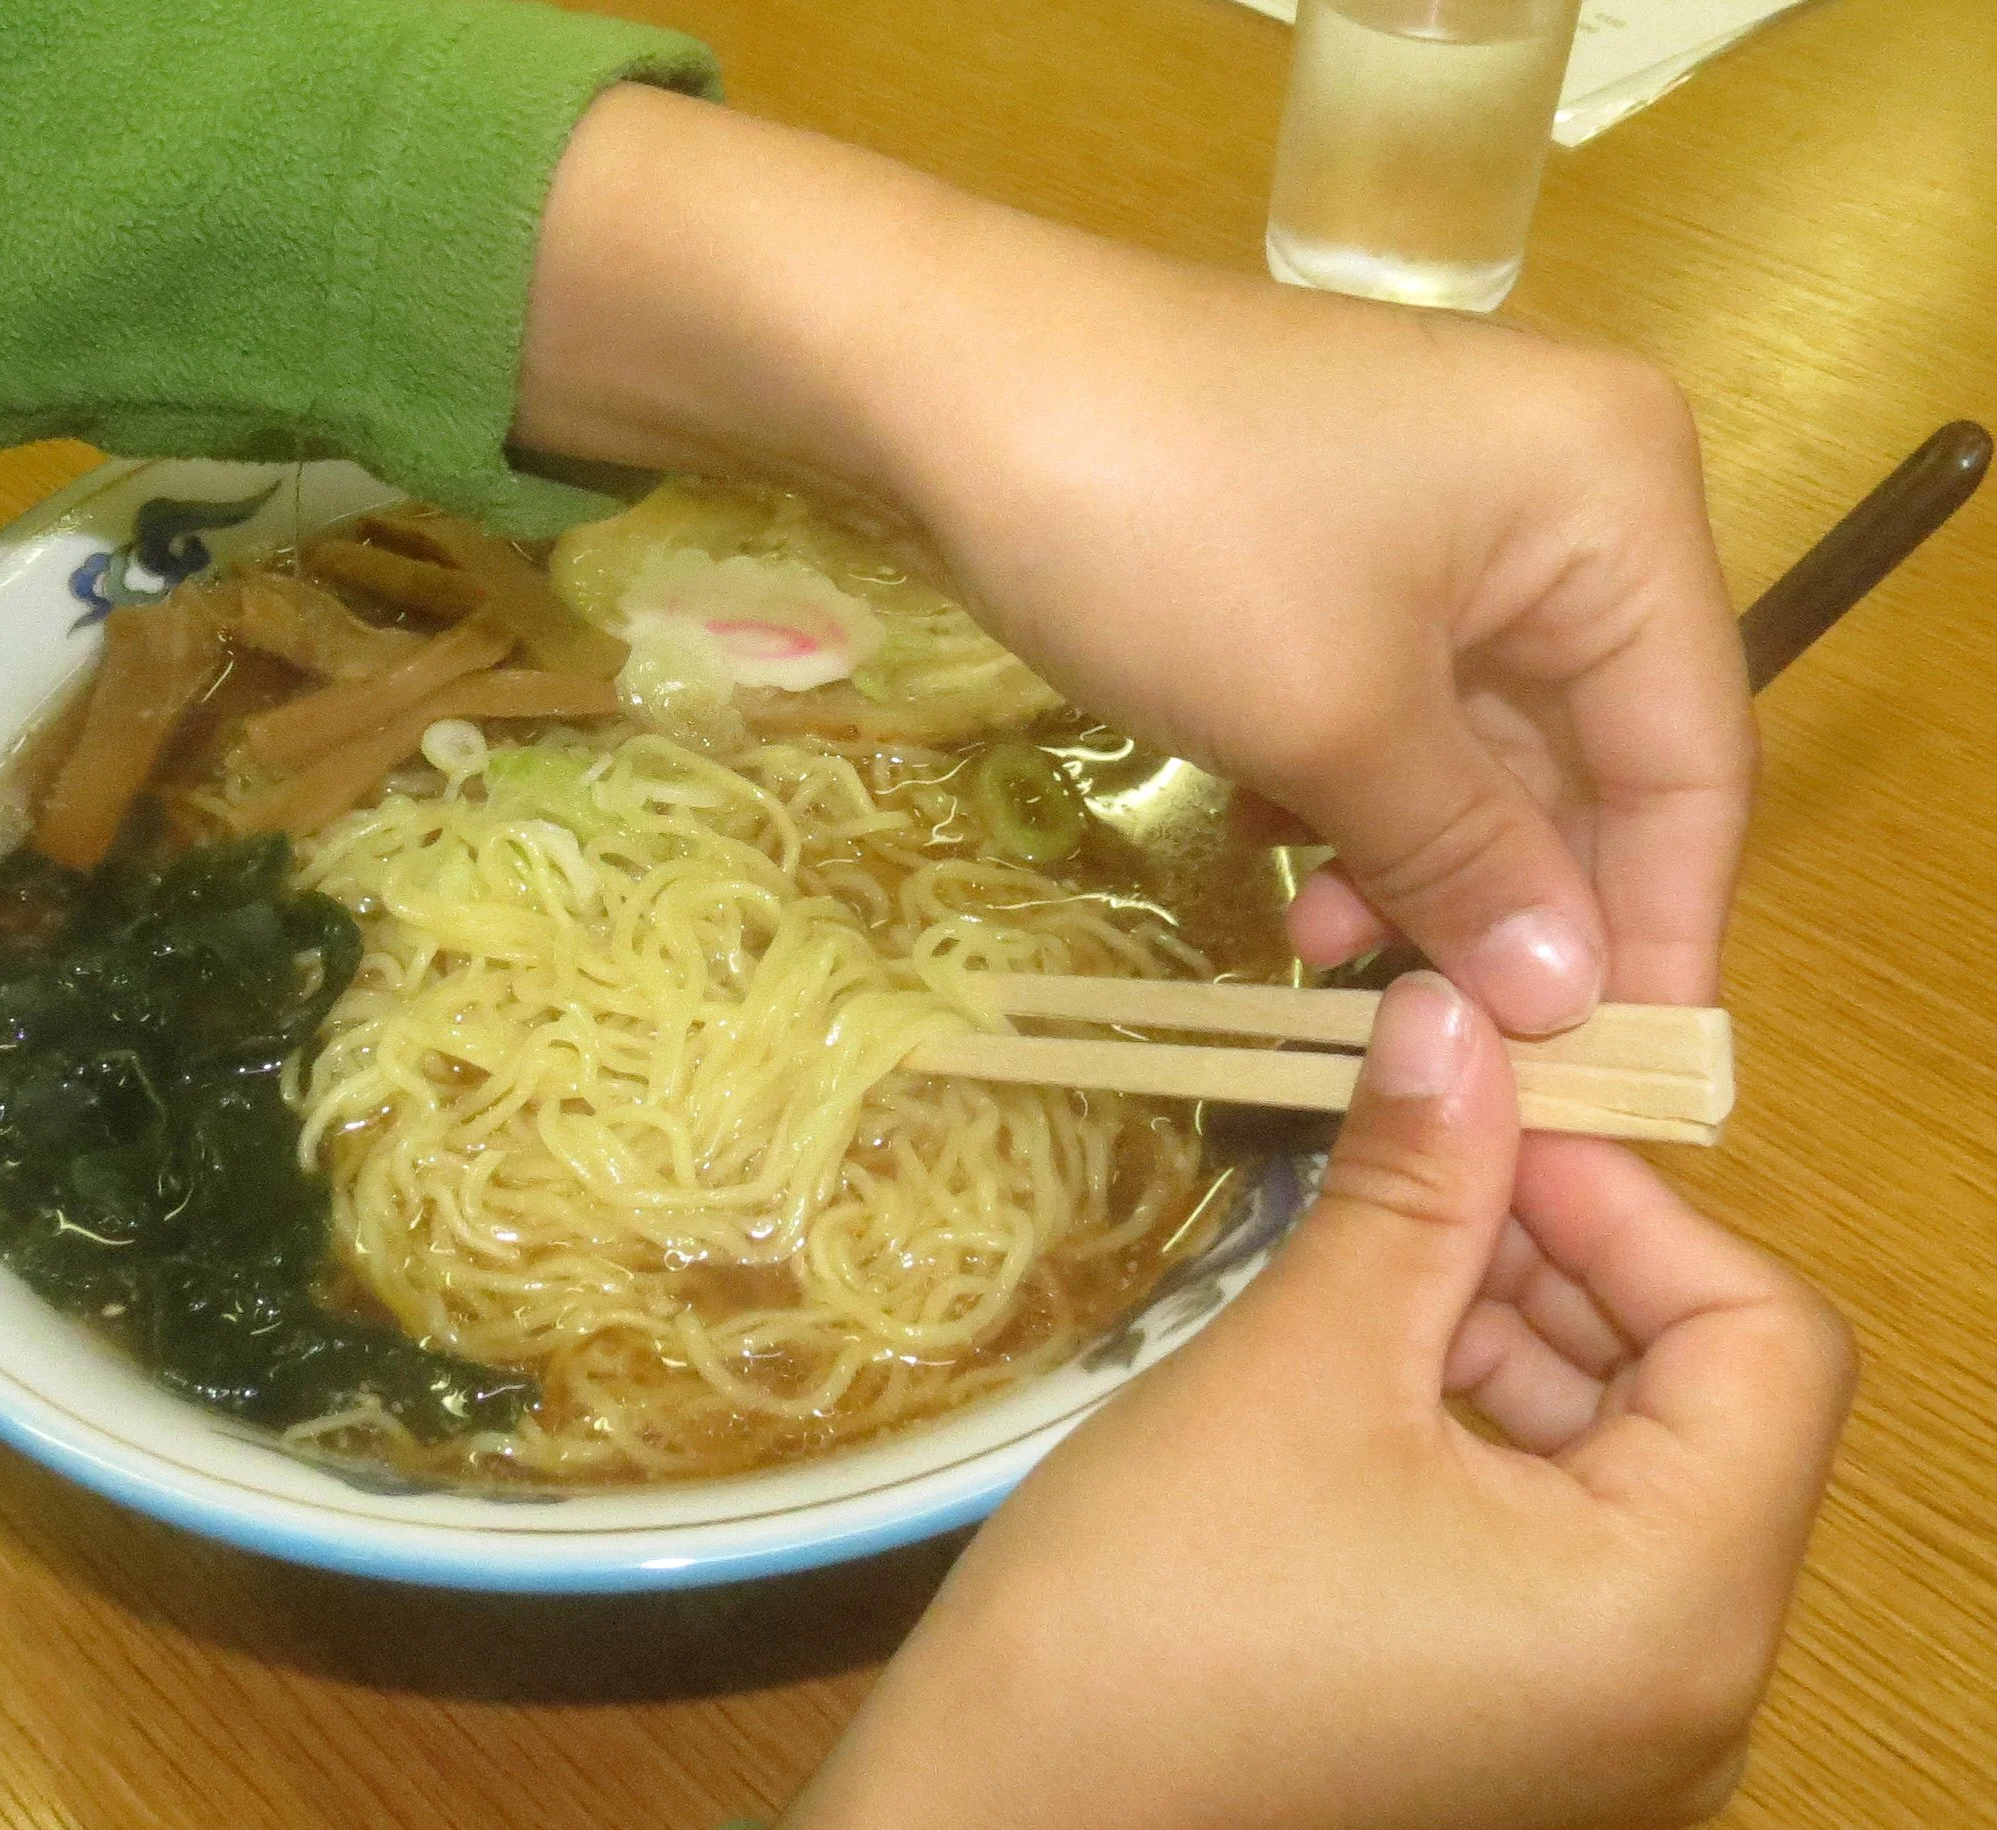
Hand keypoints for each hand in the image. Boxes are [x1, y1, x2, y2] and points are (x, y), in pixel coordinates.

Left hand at [518, 87, 1756, 1027]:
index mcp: (1617, 499)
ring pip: (1481, 736)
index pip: (1691, 754)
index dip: (1661, 930)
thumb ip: (1467, 861)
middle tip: (1459, 1046)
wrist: (942, 370)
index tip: (1621, 1083)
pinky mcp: (1342, 529)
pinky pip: (1394, 694)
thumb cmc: (1165, 534)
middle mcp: (1568, 488)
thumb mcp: (1330, 719)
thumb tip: (1571, 999)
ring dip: (1419, 860)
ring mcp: (1449, 503)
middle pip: (1592, 749)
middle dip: (1517, 901)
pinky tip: (1293, 872)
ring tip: (1331, 953)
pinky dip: (1355, 791)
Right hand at [779, 973, 1853, 1829]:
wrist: (1004, 1824)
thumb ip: (1413, 1180)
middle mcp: (1689, 1696)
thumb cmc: (1149, 1610)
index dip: (1633, 1202)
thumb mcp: (1298, 1365)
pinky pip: (1562, 1554)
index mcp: (1675, 1612)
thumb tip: (1454, 1008)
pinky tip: (1363, 1376)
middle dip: (1565, 1263)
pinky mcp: (1523, 1744)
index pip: (1764, 1342)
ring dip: (1516, 1340)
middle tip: (1421, 1168)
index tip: (1488, 1122)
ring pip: (1627, 1474)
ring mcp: (1608, 1736)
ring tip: (1371, 1267)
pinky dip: (1486, 1439)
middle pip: (1707, 1410)